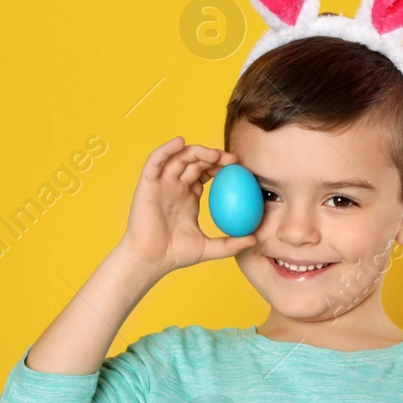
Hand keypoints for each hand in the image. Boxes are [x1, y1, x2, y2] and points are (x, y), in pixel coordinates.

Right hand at [119, 136, 255, 273]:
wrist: (150, 260)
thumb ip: (231, 243)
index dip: (220, 166)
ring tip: (214, 154)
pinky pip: (155, 161)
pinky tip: (180, 142)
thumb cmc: (175, 254)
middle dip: (213, 156)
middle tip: (232, 159)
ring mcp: (161, 183)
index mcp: (188, 196)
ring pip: (178, 157)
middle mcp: (174, 186)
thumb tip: (255, 240)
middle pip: (194, 161)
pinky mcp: (147, 184)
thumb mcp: (209, 248)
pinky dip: (166, 148)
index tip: (239, 167)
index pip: (205, 172)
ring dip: (196, 150)